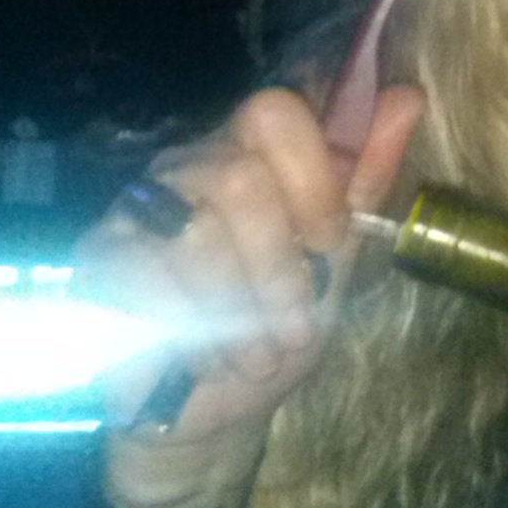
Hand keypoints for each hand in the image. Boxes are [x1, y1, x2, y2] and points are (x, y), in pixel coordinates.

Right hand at [77, 82, 424, 507]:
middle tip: (294, 326)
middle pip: (240, 176)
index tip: (331, 242)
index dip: (312, 179)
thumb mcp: (336, 260)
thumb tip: (408, 94)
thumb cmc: (277, 327)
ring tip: (254, 357)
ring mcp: (135, 210)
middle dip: (279, 268)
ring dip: (241, 317)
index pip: (274, 113)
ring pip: (200, 235)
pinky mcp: (99, 262)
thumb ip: (366, 178)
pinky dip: (193, 334)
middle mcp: (187, 167)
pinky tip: (203, 359)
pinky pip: (151, 279)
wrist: (216, 412)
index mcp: (247, 154)